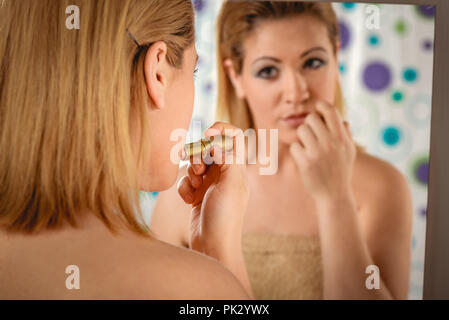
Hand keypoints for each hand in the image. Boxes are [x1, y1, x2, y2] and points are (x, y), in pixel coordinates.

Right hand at [177, 122, 248, 257]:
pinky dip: (184, 188)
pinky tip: (188, 201)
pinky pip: (186, 181)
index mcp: (237, 168)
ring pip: (195, 164)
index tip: (207, 134)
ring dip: (190, 172)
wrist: (213, 246)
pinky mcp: (197, 195)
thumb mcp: (230, 185)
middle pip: (209, 148)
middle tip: (197, 168)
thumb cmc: (226, 217)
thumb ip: (227, 159)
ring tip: (194, 187)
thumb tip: (216, 143)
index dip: (221, 130)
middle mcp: (224, 173)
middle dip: (199, 154)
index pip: (234, 137)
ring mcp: (210, 184)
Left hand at [289, 99, 355, 201]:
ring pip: (301, 130)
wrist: (334, 195)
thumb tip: (342, 120)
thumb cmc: (341, 171)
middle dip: (308, 124)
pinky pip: (294, 146)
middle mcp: (331, 143)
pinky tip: (304, 160)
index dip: (321, 105)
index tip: (316, 107)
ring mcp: (317, 152)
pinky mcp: (306, 162)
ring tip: (308, 148)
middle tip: (311, 135)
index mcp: (342, 138)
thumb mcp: (349, 152)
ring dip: (302, 138)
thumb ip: (346, 134)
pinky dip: (297, 152)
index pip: (330, 111)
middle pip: (311, 118)